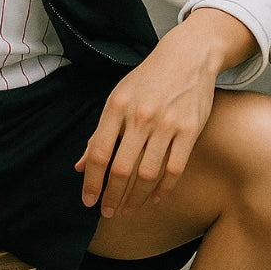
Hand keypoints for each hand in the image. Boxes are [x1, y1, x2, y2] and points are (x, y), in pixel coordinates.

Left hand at [75, 9, 255, 216]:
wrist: (187, 56)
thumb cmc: (148, 79)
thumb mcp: (118, 97)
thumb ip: (100, 132)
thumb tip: (81, 166)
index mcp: (117, 106)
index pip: (98, 152)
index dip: (92, 181)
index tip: (88, 201)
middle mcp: (140, 116)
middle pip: (122, 168)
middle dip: (112, 196)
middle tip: (109, 213)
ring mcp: (166, 124)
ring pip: (148, 173)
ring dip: (136, 198)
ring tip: (129, 210)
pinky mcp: (190, 130)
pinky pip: (174, 168)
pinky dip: (164, 189)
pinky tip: (155, 199)